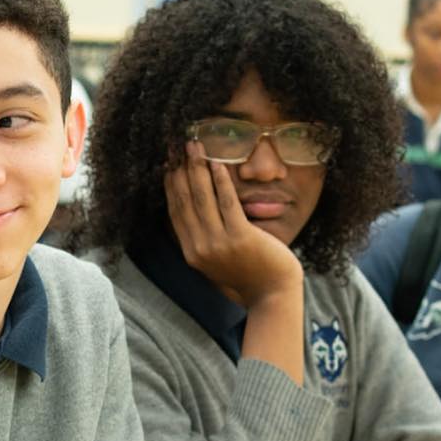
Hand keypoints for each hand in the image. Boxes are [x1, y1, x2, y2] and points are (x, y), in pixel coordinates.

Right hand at [165, 143, 303, 306]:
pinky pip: (227, 202)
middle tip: (176, 146)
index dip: (170, 185)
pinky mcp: (240, 238)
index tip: (169, 163)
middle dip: (179, 170)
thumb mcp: (217, 260)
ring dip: (196, 168)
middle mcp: (199, 249)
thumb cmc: (248, 274)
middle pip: (184, 201)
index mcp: (191, 253)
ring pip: (202, 198)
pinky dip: (220, 181)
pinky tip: (217, 164)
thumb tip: (196, 207)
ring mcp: (218, 244)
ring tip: (194, 146)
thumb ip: (204, 238)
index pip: (175, 212)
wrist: (271, 295)